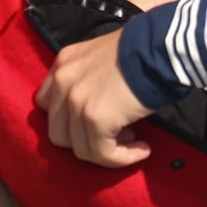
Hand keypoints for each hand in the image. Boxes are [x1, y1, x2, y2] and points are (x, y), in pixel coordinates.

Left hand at [35, 30, 152, 167]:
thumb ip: (86, 80)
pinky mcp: (94, 118)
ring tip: (132, 139)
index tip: (93, 123)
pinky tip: (141, 149)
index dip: (68, 121)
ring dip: (107, 152)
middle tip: (114, 134)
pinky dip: (122, 158)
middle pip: (58, 133)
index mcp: (63, 64)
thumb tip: (96, 111)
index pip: (46, 105)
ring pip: (80, 149)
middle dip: (85, 140)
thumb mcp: (100, 58)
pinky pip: (102, 154)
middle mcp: (62, 81)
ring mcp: (76, 101)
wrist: (159, 49)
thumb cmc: (140, 51)